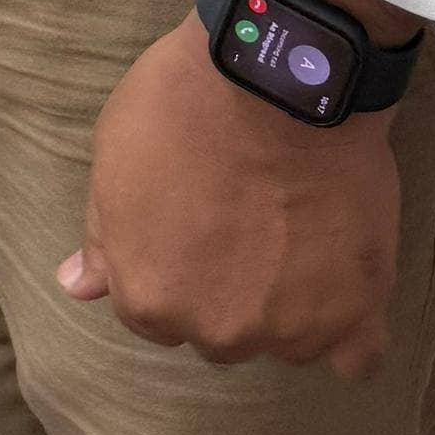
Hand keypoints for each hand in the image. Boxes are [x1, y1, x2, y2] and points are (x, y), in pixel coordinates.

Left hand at [62, 21, 402, 378]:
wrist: (275, 75)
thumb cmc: (182, 107)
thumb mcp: (115, 159)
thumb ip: (104, 237)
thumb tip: (77, 286)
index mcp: (150, 300)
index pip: (153, 313)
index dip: (170, 265)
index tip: (191, 224)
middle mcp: (218, 332)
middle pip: (218, 330)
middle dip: (224, 290)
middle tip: (244, 221)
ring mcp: (291, 330)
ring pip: (283, 341)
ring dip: (285, 306)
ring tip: (296, 235)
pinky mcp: (356, 311)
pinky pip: (358, 358)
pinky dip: (350, 334)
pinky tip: (341, 293)